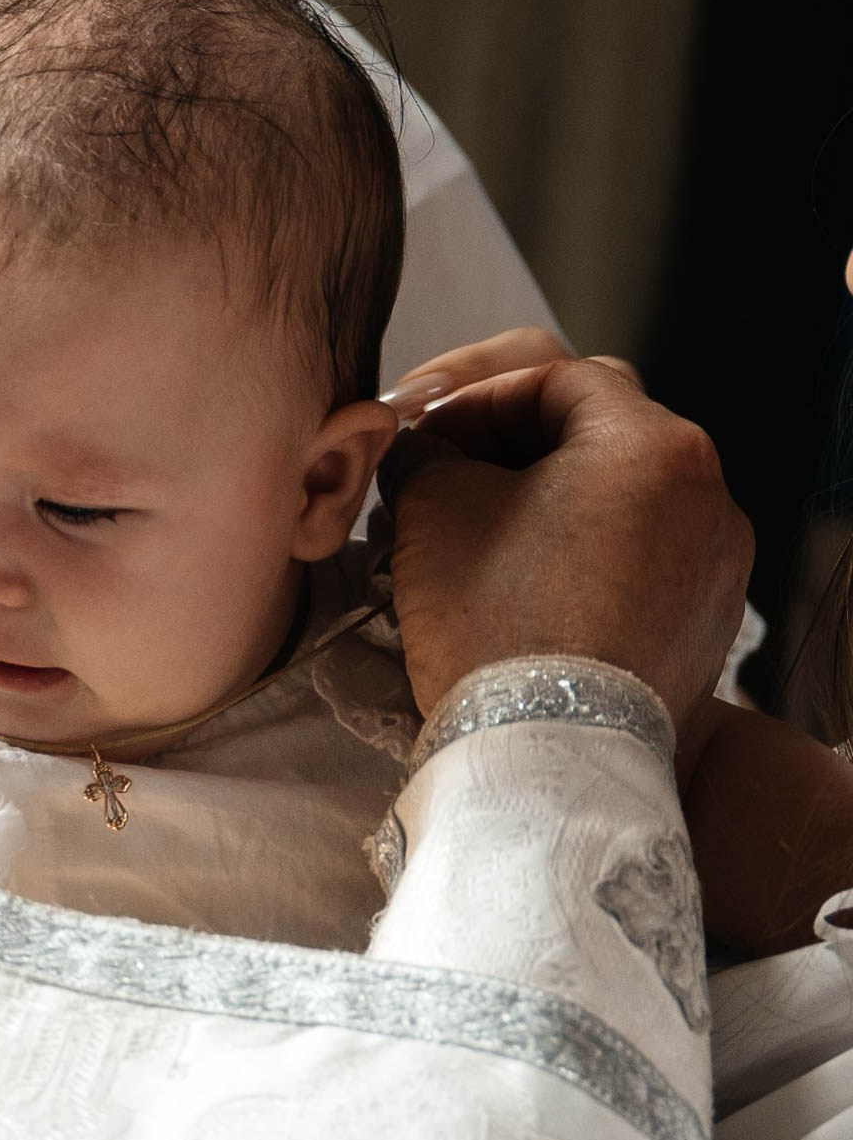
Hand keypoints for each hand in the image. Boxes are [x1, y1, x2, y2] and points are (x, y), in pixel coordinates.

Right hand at [385, 348, 753, 737]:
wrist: (548, 759)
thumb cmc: (495, 622)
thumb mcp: (435, 506)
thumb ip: (428, 452)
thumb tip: (424, 450)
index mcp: (654, 444)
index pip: (556, 379)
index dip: (478, 398)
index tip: (428, 435)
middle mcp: (708, 497)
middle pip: (598, 437)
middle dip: (514, 447)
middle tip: (451, 473)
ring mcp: (715, 568)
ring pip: (620, 504)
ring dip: (548, 505)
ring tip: (478, 536)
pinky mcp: (704, 629)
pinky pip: (638, 566)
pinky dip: (582, 561)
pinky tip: (524, 590)